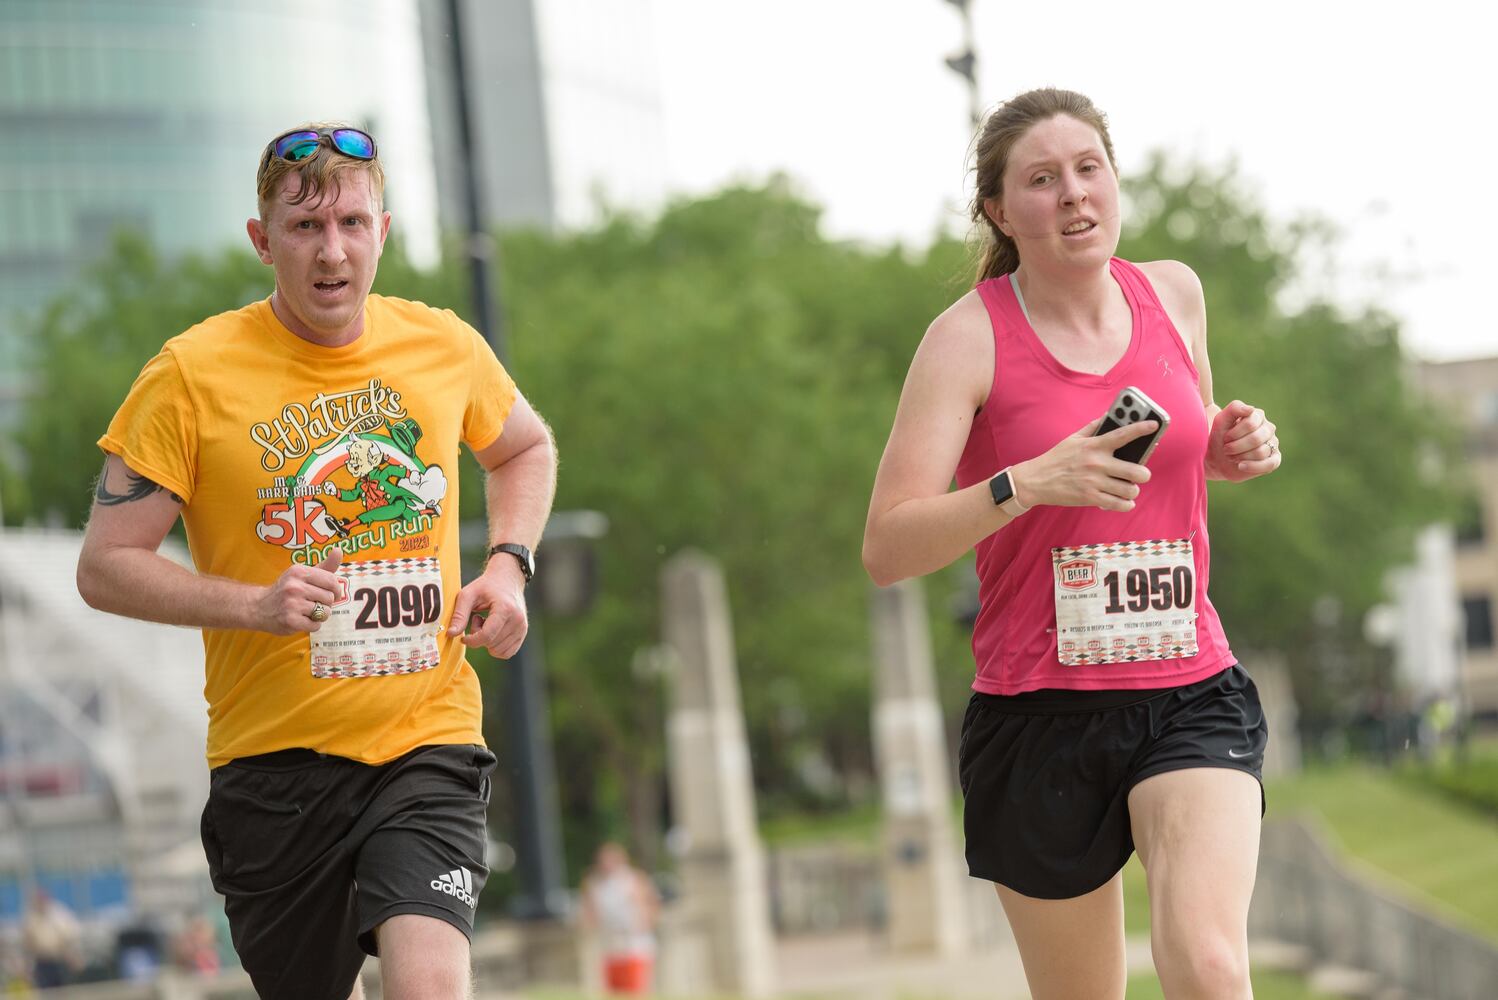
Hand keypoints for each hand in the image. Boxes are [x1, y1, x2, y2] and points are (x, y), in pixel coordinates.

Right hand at [252, 548, 342, 633]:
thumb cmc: (287, 590)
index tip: (332, 594)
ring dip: (320, 615)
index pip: (332, 580)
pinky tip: (301, 619)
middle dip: (325, 603)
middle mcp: (294, 586)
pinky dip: (312, 625)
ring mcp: (292, 604)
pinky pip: (316, 625)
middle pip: (330, 598)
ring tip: (307, 611)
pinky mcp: (290, 620)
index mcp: (299, 572)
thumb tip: (339, 550)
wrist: (258, 607)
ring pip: (325, 612)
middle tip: (313, 603)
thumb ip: (324, 566)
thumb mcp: (303, 574)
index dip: (336, 590)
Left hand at [447, 556, 528, 658]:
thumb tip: (451, 634)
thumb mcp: (468, 595)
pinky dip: (496, 646)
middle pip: (491, 644)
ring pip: (498, 651)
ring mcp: (522, 628)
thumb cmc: (486, 586)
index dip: (471, 640)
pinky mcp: (523, 633)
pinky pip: (506, 653)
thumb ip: (459, 615)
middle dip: (479, 637)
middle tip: (478, 619)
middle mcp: (518, 620)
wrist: (508, 579)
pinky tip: (494, 630)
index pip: (487, 636)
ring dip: (488, 642)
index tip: (463, 637)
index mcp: (505, 609)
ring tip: (487, 623)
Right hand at [1012, 417, 1156, 512]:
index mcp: (1094, 445)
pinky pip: (1118, 504)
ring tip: (1128, 488)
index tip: (1154, 425)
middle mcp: (1097, 463)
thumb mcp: (1073, 438)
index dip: (1141, 428)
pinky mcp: (1090, 498)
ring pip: (1130, 490)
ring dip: (1133, 490)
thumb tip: (1109, 416)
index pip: (1123, 435)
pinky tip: (1123, 501)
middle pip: (1137, 471)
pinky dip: (1125, 504)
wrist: (1035, 481)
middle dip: (1143, 474)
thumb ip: (1093, 427)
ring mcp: (1094, 482)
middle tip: (1139, 474)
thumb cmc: (1056, 458)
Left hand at [1205, 400, 1279, 481]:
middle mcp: (1268, 428)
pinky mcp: (1274, 459)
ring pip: (1261, 452)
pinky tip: (1241, 466)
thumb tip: (1251, 409)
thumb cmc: (1220, 437)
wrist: (1216, 458)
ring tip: (1232, 457)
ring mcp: (1273, 444)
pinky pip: (1271, 464)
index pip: (1250, 424)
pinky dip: (1253, 466)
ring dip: (1241, 457)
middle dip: (1236, 446)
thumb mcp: (1221, 420)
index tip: (1225, 438)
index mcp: (1258, 415)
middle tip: (1226, 449)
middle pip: (1256, 439)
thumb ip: (1235, 408)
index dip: (1234, 434)